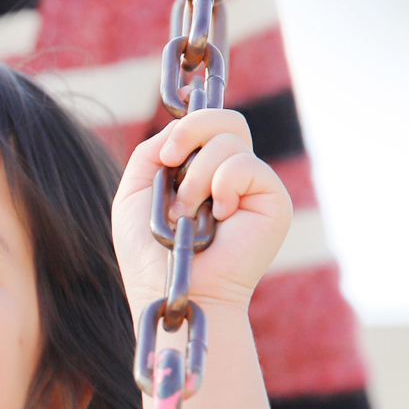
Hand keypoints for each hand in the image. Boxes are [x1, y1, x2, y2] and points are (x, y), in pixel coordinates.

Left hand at [112, 109, 290, 312]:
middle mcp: (230, 175)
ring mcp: (252, 187)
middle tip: (172, 165)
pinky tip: (218, 219)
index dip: (189, 122)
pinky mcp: (272, 200)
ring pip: (230, 140)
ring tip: (187, 215)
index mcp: (200, 171)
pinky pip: (246, 166)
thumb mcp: (136, 192)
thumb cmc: (149, 252)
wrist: (172, 289)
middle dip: (190, 132)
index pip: (207, 123)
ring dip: (196, 177)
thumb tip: (177, 126)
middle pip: (224, 119)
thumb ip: (152, 151)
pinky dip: (222, 187)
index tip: (167, 153)